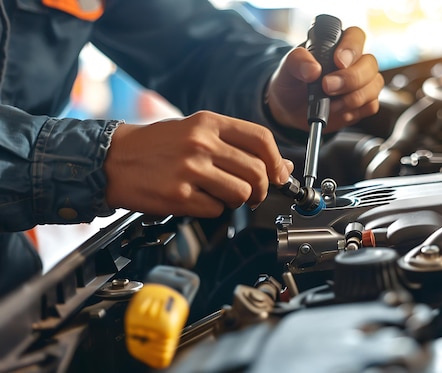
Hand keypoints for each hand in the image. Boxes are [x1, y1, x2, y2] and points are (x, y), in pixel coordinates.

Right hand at [104, 111, 293, 216]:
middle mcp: (201, 143)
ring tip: (221, 195)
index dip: (276, 161)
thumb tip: (281, 166)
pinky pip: (216, 210)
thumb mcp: (196, 132)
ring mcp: (190, 170)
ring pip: (241, 194)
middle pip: (257, 171)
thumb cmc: (156, 146)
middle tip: (253, 193)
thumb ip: (236, 145)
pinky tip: (198, 199)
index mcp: (208, 123)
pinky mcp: (179, 195)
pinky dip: (213, 210)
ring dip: (238, 201)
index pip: (261, 139)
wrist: (112, 159)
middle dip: (261, 189)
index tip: (279, 175)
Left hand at [266, 26, 383, 132]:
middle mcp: (354, 61)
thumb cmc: (292, 82)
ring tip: (330, 105)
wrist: (291, 109)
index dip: (351, 48)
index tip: (338, 62)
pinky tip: (338, 112)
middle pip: (370, 63)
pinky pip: (371, 105)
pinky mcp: (364, 103)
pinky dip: (355, 111)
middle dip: (351, 78)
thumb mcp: (287, 68)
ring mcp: (362, 82)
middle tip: (328, 87)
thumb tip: (313, 69)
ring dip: (353, 98)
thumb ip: (297, 61)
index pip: (355, 36)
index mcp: (337, 44)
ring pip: (374, 85)